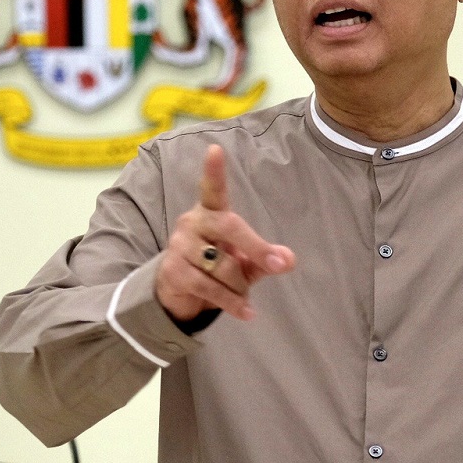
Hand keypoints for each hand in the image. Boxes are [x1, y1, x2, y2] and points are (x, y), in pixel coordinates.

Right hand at [155, 145, 295, 322]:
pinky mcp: (174, 271)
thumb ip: (264, 257)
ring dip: (240, 286)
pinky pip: (212, 288)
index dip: (214, 170)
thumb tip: (289, 259)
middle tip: (279, 265)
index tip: (215, 150)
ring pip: (224, 266)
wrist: (177, 293)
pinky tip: (247, 312)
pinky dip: (234, 303)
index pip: (212, 188)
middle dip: (257, 248)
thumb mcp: (243, 260)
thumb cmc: (216, 266)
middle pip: (231, 227)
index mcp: (210, 212)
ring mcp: (180, 246)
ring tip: (241, 293)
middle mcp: (192, 223)